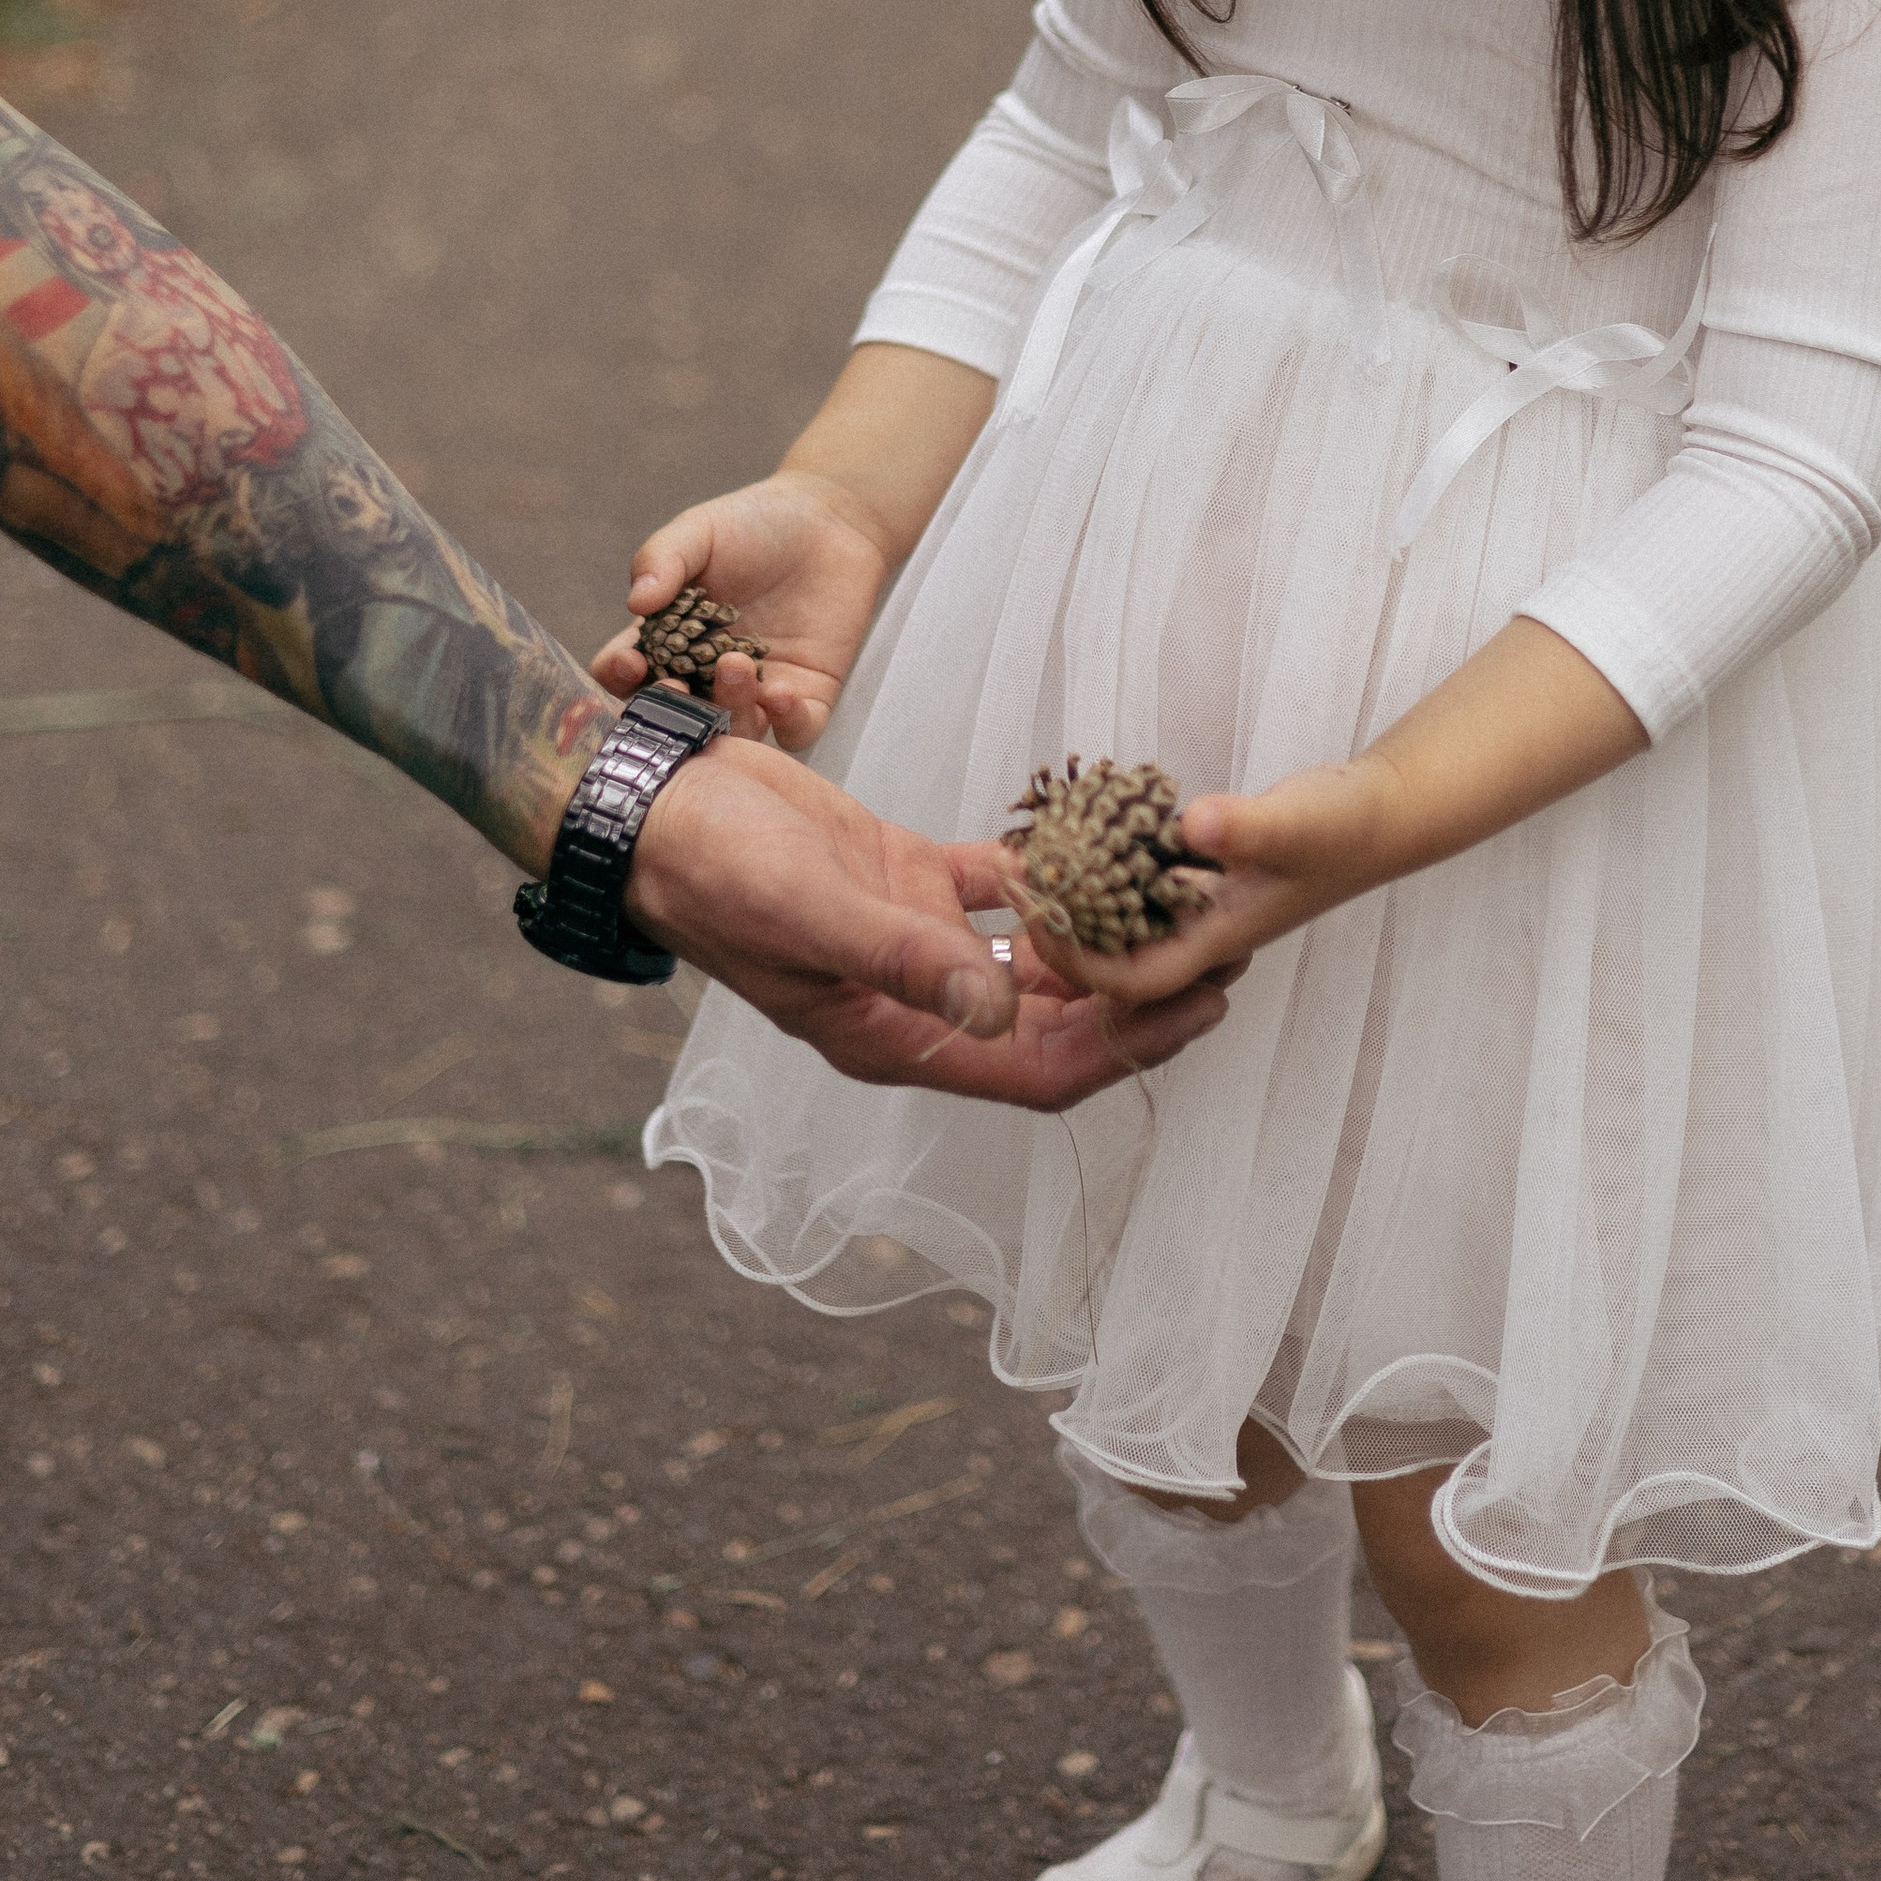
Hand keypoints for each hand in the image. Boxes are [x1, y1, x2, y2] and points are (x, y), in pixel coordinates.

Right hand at [591, 474, 892, 749]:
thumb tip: (636, 601)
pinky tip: (781, 695)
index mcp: (670, 639)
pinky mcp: (807, 693)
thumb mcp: (700, 531)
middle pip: (677, 716)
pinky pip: (795, 730)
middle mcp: (708, 675)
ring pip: (734, 732)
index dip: (619, 675)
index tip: (627, 661)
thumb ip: (663, 559)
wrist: (830, 518)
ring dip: (730, 711)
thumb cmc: (755, 522)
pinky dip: (787, 723)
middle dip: (671, 710)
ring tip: (736, 665)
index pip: (628, 672)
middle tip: (676, 685)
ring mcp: (757, 690)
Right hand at [629, 735, 1234, 1105]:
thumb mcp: (812, 915)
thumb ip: (905, 960)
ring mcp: (914, 937)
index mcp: (892, 1035)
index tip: (1203, 1009)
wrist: (653, 807)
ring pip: (1035, 955)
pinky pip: (998, 886)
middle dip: (1139, 996)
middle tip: (1227, 948)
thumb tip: (1002, 1018)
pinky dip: (1051, 866)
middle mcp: (914, 998)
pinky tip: (1108, 835)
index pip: (1036, 1073)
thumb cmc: (714, 872)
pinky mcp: (907, 876)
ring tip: (1184, 897)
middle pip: (1054, 1021)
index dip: (1125, 1049)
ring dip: (1105, 934)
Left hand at [1013, 757, 1407, 1007]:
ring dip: (1077, 906)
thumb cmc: (1342, 827)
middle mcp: (1198, 937)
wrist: (1377, 816)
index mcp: (1215, 941)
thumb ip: (1247, 826)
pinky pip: (1134, 895)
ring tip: (1032, 862)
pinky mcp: (1194, 884)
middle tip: (1015, 883)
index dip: (1076, 959)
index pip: (1129, 981)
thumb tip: (1194, 825)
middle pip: (1111, 967)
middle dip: (1060, 936)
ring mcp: (1195, 913)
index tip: (1035, 910)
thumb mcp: (1295, 821)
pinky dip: (1104, 875)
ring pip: (1119, 931)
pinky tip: (1075, 838)